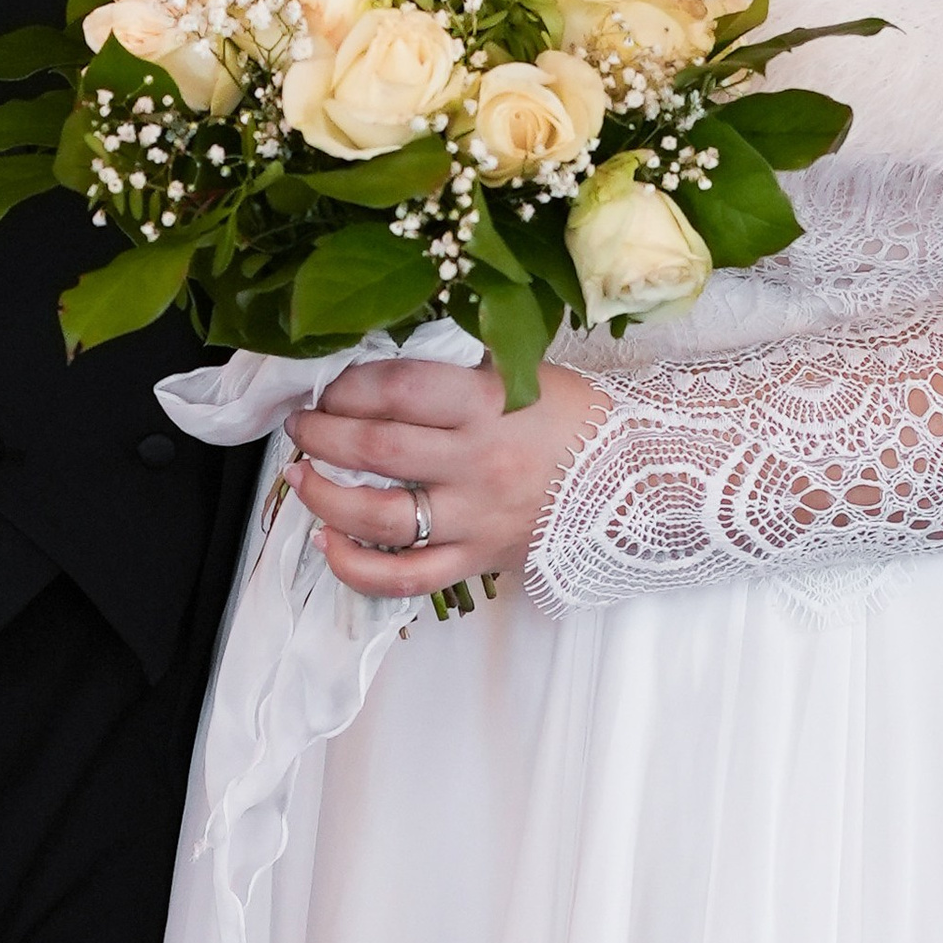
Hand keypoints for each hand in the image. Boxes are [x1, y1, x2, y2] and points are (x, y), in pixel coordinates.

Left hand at [288, 357, 608, 600]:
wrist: (641, 481)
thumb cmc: (576, 418)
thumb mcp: (521, 373)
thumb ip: (455, 370)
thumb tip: (378, 364)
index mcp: (490, 404)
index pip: (398, 389)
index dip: (349, 386)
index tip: (330, 387)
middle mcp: (479, 463)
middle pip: (377, 448)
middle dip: (322, 434)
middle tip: (301, 425)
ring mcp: (476, 518)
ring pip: (381, 517)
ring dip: (324, 496)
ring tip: (301, 476)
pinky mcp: (477, 561)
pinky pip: (406, 577)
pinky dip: (357, 567)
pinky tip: (328, 543)